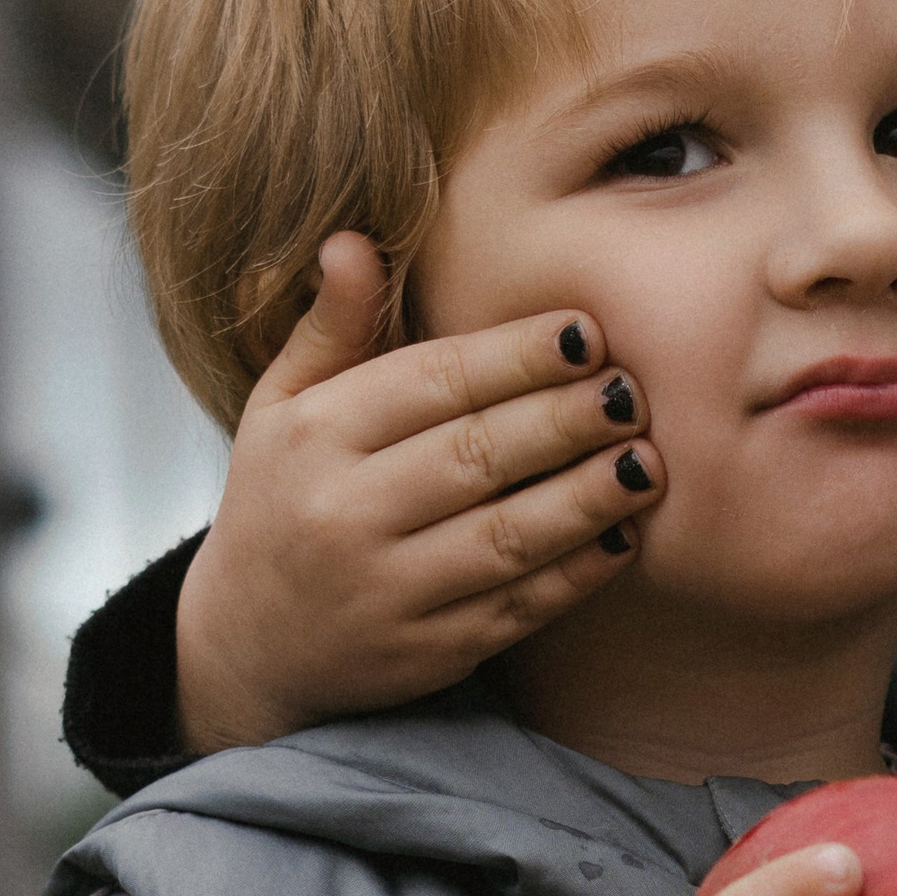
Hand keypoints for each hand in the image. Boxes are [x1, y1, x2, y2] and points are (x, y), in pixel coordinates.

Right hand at [174, 233, 671, 754]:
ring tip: (646, 460)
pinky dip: (576, 574)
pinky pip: (517, 607)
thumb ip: (330, 328)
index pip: (429, 384)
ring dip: (585, 497)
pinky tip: (625, 535)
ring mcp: (388, 590)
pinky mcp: (428, 652)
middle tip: (632, 391)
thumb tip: (354, 243)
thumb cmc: (282, 500)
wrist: (250, 643)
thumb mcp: (281, 407)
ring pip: (505, 536)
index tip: (586, 331)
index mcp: (314, 437)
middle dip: (564, 420)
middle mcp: (345, 514)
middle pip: (475, 455)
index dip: (514, 356)